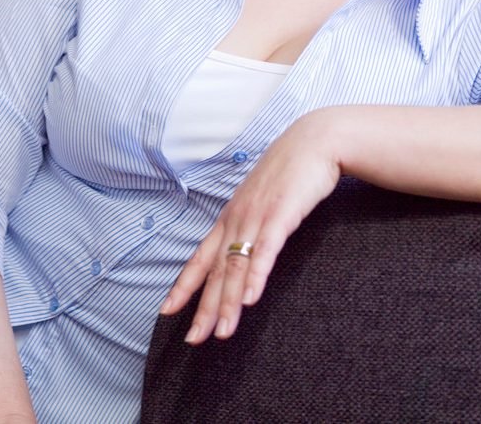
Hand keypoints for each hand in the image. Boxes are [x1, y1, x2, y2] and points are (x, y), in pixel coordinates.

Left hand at [159, 108, 342, 343]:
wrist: (314, 141)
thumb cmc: (291, 171)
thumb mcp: (264, 199)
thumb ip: (252, 222)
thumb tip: (245, 244)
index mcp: (231, 217)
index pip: (200, 257)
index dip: (183, 285)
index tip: (166, 310)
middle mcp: (237, 219)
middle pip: (215, 271)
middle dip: (204, 307)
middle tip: (193, 339)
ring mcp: (256, 217)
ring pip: (236, 267)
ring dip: (229, 303)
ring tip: (222, 333)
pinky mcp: (280, 216)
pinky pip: (264, 251)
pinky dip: (255, 276)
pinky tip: (250, 300)